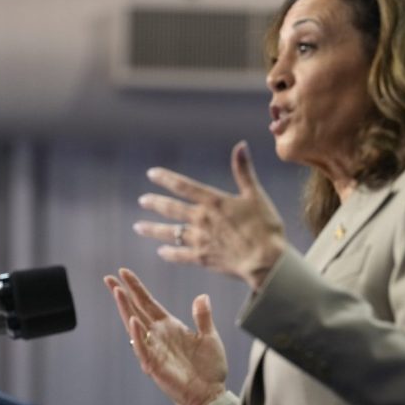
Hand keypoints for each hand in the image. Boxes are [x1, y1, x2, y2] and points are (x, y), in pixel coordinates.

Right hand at [105, 268, 227, 404]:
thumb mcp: (209, 336)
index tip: (124, 272)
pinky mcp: (154, 365)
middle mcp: (158, 336)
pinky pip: (143, 348)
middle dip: (123, 294)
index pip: (148, 303)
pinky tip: (133, 321)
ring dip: (126, 309)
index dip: (137, 288)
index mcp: (170, 327)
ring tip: (117, 292)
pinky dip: (138, 335)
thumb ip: (203, 317)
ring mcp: (154, 350)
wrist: (209, 394)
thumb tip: (202, 296)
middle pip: (136, 310)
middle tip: (108, 277)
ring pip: (135, 326)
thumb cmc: (208, 368)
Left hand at [134, 141, 285, 289]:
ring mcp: (200, 240)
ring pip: (170, 232)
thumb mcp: (256, 195)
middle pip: (172, 209)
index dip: (166, 179)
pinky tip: (161, 252)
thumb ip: (244, 171)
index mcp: (214, 202)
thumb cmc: (265, 226)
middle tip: (142, 201)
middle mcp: (202, 219)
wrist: (265, 259)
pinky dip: (169, 253)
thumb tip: (241, 145)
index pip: (184, 186)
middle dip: (155, 203)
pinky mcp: (203, 258)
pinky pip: (180, 255)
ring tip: (139, 227)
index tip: (151, 174)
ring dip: (153, 229)